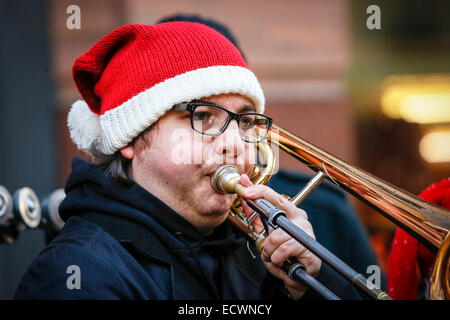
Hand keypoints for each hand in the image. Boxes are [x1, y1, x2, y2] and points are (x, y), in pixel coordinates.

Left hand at [240, 174, 320, 297]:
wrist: (298, 276)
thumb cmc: (285, 253)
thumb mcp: (267, 234)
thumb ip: (256, 217)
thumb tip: (244, 199)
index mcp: (292, 213)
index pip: (276, 197)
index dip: (259, 191)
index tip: (245, 191)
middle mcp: (301, 220)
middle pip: (274, 219)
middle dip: (266, 239)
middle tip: (266, 250)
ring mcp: (306, 233)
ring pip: (276, 238)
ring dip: (270, 253)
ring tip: (276, 259)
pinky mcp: (309, 247)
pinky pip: (283, 251)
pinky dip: (277, 260)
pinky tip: (283, 264)